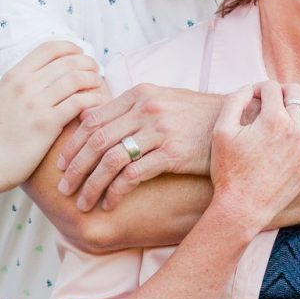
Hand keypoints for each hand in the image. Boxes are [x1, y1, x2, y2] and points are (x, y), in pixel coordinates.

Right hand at [0, 43, 104, 189]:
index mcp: (13, 76)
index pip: (49, 49)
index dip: (70, 47)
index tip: (80, 54)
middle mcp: (26, 85)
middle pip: (68, 61)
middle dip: (87, 62)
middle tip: (95, 70)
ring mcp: (37, 105)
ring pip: (77, 79)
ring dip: (93, 79)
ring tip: (98, 85)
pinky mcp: (48, 125)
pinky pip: (79, 103)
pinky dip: (92, 100)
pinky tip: (96, 104)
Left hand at [57, 84, 220, 211]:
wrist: (238, 123)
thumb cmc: (196, 116)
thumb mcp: (162, 101)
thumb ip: (129, 109)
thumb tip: (88, 119)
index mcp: (140, 94)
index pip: (92, 119)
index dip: (72, 144)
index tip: (60, 164)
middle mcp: (147, 109)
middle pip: (96, 140)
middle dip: (75, 167)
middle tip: (63, 188)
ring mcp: (160, 130)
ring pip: (110, 159)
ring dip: (91, 185)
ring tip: (82, 202)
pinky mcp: (172, 153)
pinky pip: (133, 175)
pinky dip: (116, 191)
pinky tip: (110, 203)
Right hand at [208, 82, 299, 234]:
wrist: (242, 207)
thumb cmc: (228, 170)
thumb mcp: (221, 131)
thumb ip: (235, 101)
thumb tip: (250, 88)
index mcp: (273, 120)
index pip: (272, 88)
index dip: (259, 88)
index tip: (252, 97)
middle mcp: (295, 130)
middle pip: (295, 94)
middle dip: (281, 90)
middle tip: (271, 97)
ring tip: (293, 100)